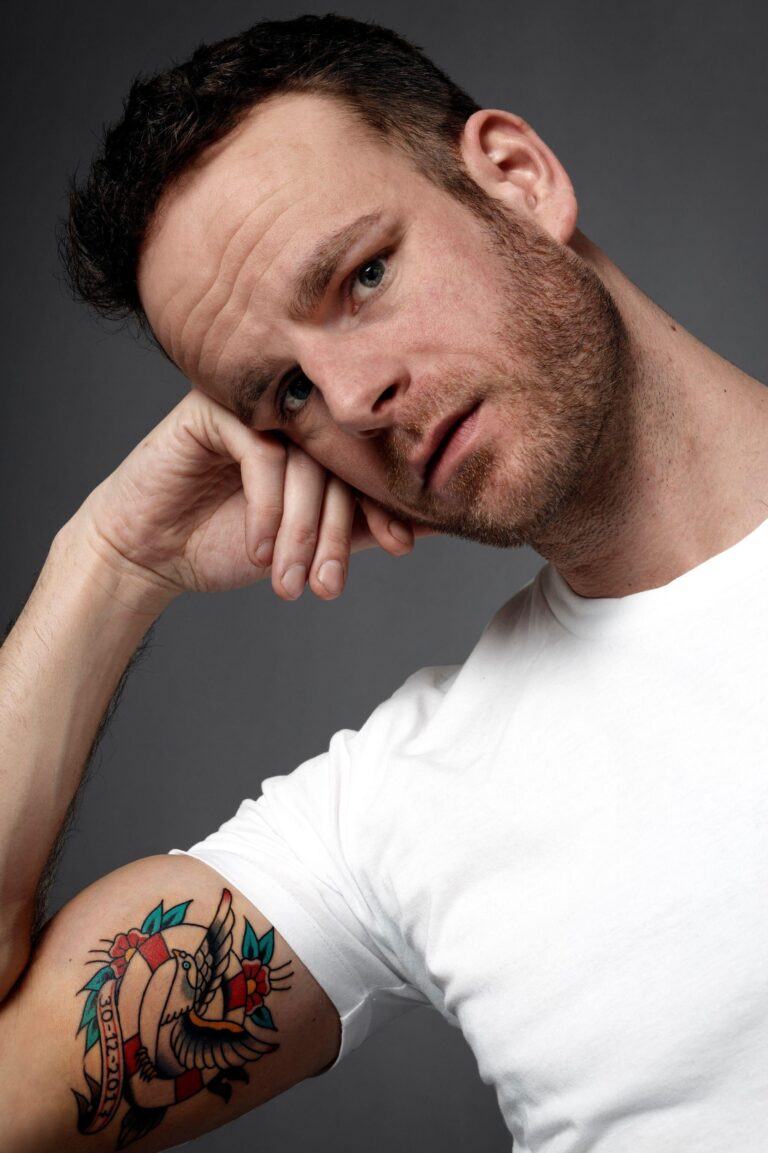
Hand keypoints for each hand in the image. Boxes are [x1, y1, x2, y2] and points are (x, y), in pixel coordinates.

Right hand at [72, 389, 417, 605]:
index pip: (369, 459)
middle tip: (330, 584)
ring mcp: (253, 404)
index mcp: (320, 434)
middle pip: (340, 460)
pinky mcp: (212, 406)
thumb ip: (366, 524)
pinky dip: (264, 509)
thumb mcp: (311, 541)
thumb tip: (442, 522)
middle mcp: (291, 413)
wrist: (152, 553)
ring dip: (300, 531)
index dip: (387, 503)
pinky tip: (255, 550)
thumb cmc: (229, 543)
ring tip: (291, 581)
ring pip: (304, 460)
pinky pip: (261, 452)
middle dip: (338, 531)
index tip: (400, 547)